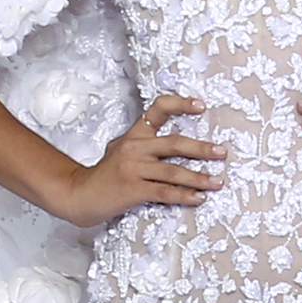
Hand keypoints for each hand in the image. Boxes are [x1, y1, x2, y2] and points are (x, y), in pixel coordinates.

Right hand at [57, 94, 226, 226]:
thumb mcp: (120, 150)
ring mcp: (133, 168)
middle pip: (174, 143)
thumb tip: (173, 145)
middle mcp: (134, 148)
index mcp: (134, 135)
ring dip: (199, 177)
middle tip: (222, 152)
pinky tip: (199, 198)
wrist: (79, 194)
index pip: (157, 109)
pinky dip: (184, 195)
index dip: (180, 104)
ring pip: (173, 170)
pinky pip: (165, 192)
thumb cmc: (104, 175)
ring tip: (218, 181)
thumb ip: (142, 145)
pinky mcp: (133, 189)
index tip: (201, 106)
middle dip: (201, 148)